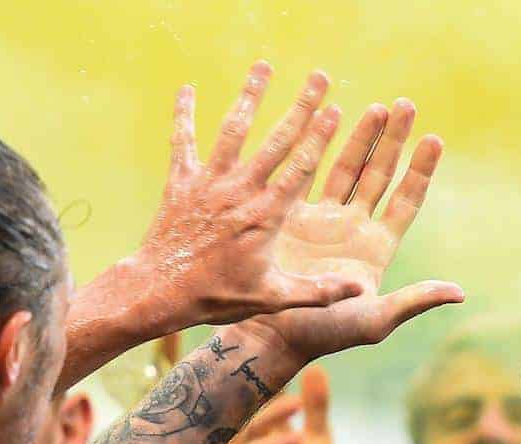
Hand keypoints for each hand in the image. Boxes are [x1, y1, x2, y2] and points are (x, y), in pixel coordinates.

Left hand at [118, 63, 368, 336]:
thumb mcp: (273, 299)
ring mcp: (208, 183)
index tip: (335, 110)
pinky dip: (184, 115)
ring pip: (233, 130)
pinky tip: (186, 89)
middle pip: (276, 140)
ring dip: (250, 96)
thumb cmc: (218, 296)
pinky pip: (182, 141)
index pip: (300, 169)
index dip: (319, 138)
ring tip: (264, 66)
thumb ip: (318, 291)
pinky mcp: (181, 182)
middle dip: (300, 106)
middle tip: (319, 77)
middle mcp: (239, 191)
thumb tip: (360, 289)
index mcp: (266, 216)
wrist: (159, 291)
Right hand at [230, 369, 336, 443]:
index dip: (268, 388)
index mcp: (266, 434)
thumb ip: (316, 410)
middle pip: (253, 427)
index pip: (261, 405)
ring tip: (299, 438)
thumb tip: (316, 367)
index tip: (279, 364)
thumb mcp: (318, 443)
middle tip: (296, 403)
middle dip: (272, 414)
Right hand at [246, 98, 464, 361]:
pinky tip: (327, 119)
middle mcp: (354, 229)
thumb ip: (414, 301)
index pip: (407, 200)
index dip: (420, 170)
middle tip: (407, 104)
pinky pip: (308, 173)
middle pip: (381, 175)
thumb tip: (460, 293)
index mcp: (378, 248)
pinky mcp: (292, 216)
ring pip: (348, 169)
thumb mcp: (375, 320)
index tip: (434, 138)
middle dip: (394, 141)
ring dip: (363, 137)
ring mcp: (323, 220)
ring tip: (378, 105)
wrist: (270, 333)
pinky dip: (319, 147)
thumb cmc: (325, 333)